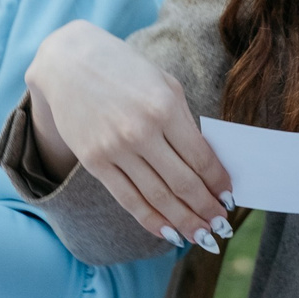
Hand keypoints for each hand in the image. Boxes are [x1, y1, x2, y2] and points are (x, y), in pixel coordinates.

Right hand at [26, 22, 233, 250]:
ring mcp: (115, 149)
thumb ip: (184, 122)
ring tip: (202, 236)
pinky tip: (169, 232)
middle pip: (182, 183)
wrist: (68, 61)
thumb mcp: (164, 84)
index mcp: (165, 106)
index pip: (200, 157)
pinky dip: (151, 220)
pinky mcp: (94, 162)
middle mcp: (141, 131)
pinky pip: (128, 199)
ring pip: (157, 197)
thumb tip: (206, 164)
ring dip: (184, 221)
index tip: (230, 198)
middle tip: (222, 225)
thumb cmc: (123, 69)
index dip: (218, 183)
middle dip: (206, 209)